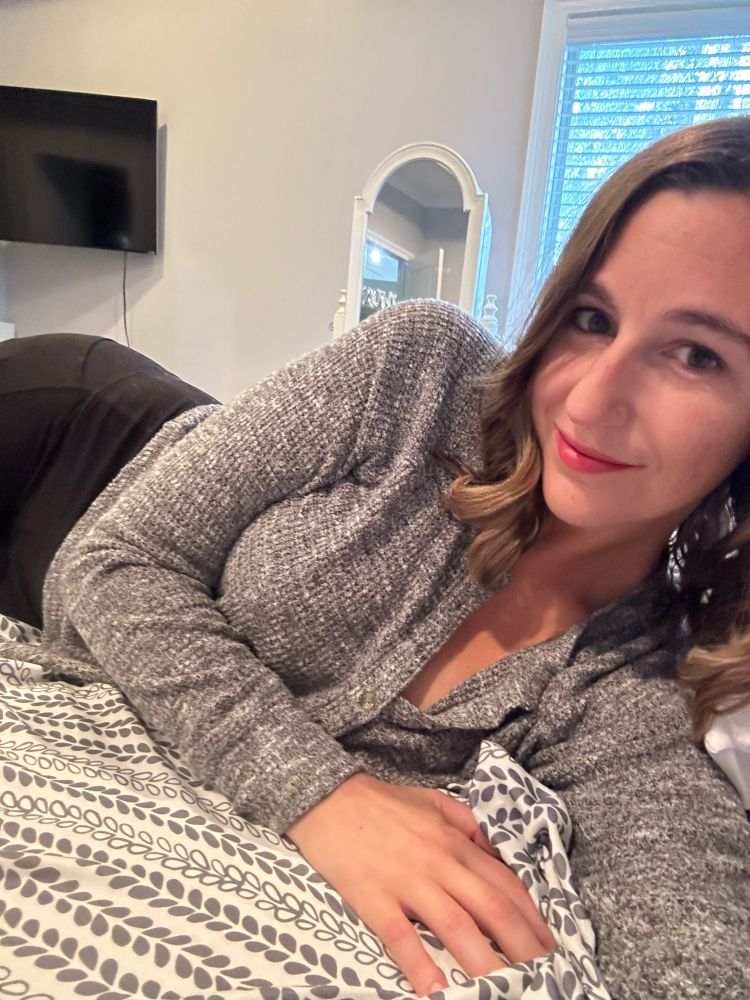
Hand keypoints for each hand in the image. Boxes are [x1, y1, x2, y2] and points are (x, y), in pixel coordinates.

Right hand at [287, 773, 555, 996]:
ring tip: (507, 991)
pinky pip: (400, 936)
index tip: (553, 947)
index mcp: (455, 842)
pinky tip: (435, 990)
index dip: (533, 917)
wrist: (327, 797)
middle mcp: (439, 863)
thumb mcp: (434, 802)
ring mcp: (407, 882)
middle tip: (547, 978)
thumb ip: (469, 826)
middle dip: (524, 947)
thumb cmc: (382, 802)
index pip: (505, 883)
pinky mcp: (374, 898)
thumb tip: (497, 852)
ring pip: (455, 926)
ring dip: (484, 963)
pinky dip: (419, 964)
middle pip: (492, 909)